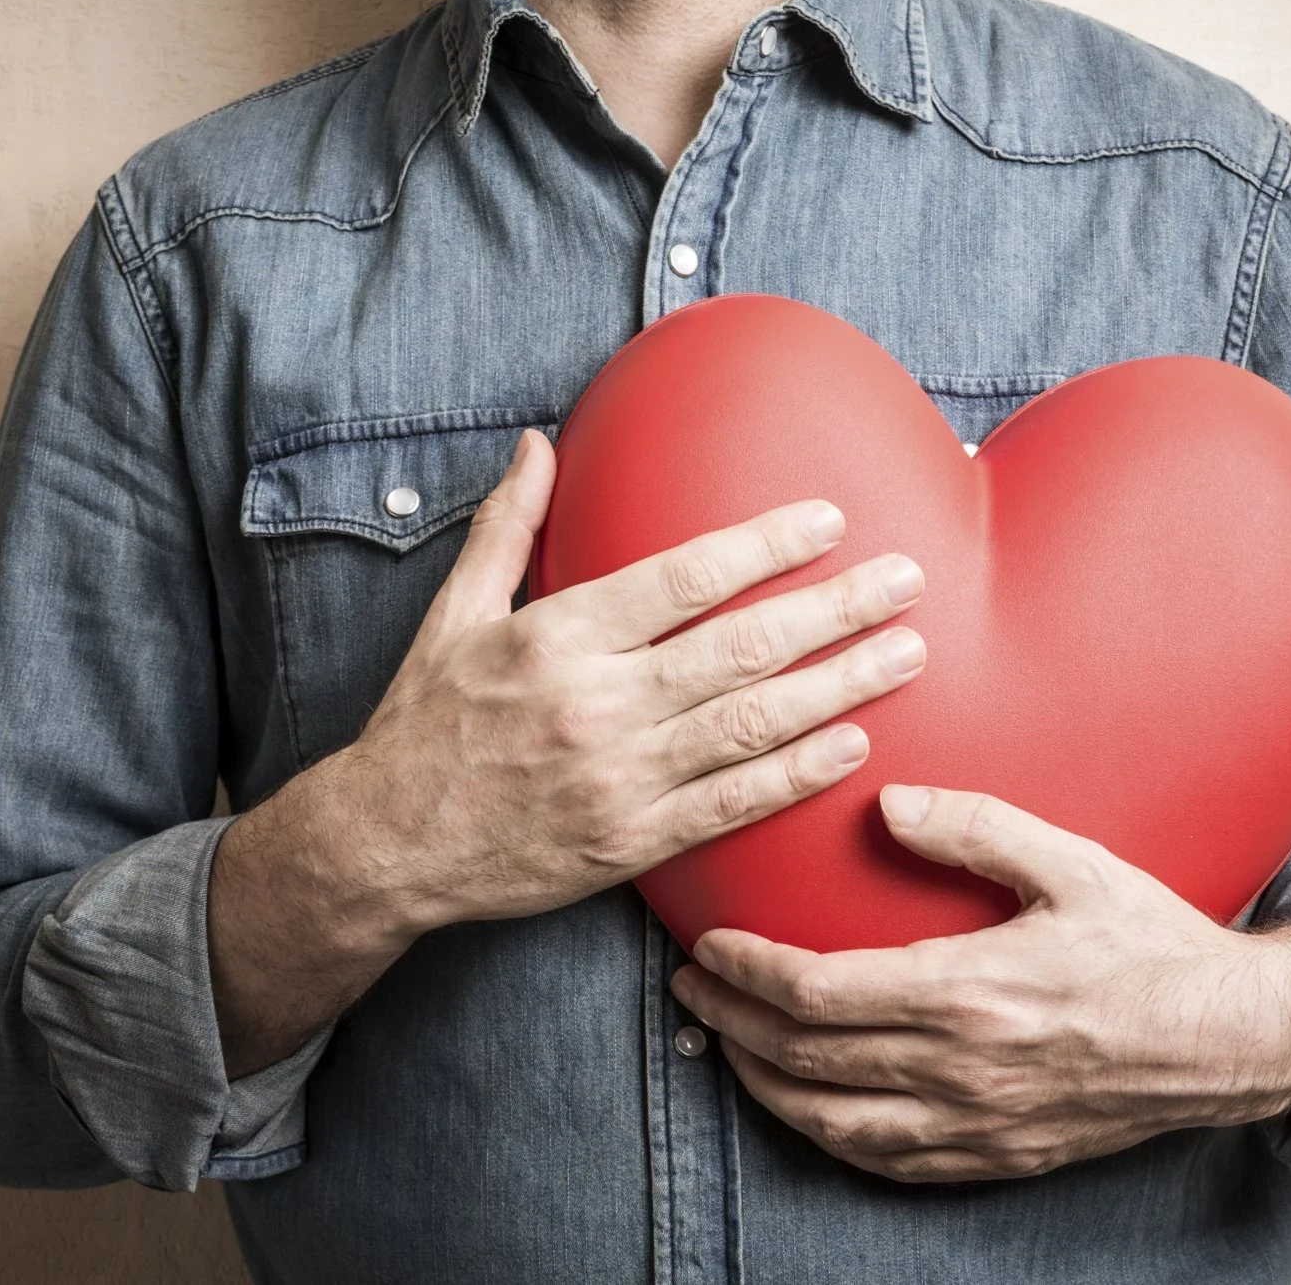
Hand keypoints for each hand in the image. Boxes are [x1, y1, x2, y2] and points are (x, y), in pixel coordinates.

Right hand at [210, 429, 926, 1071]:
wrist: (384, 847)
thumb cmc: (425, 723)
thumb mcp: (453, 616)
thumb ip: (507, 527)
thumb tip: (539, 442)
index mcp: (558, 638)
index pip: (683, 579)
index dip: (764, 546)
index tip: (830, 520)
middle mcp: (596, 704)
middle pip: (740, 648)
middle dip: (834, 609)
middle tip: (907, 579)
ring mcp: (619, 777)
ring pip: (751, 724)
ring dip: (841, 686)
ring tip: (906, 652)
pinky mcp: (631, 842)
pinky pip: (732, 804)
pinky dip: (797, 774)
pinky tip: (853, 743)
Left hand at [671, 787, 1290, 1182]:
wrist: (1229, 1039)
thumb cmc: (1152, 946)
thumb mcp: (1073, 864)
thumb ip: (977, 828)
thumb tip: (890, 802)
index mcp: (971, 994)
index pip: (819, 994)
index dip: (747, 972)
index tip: (708, 945)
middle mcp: (962, 1071)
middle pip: (806, 1060)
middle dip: (731, 1022)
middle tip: (689, 988)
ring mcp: (977, 1125)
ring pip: (832, 1122)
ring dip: (761, 1086)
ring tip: (722, 1045)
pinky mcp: (995, 1156)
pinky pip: (884, 1161)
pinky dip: (824, 1134)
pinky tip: (802, 1106)